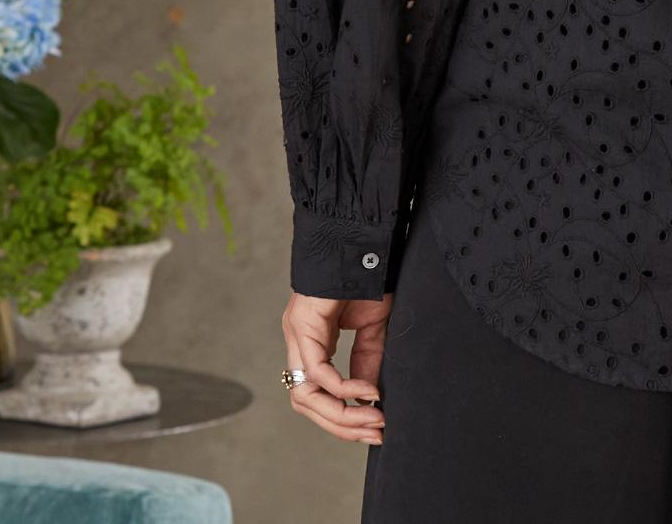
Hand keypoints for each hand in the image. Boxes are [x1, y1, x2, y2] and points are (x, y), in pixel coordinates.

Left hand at [281, 289, 392, 445]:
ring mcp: (297, 335)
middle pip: (308, 405)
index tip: (373, 429)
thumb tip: (367, 400)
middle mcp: (299, 344)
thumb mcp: (372, 327)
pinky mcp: (302, 325)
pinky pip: (317, 371)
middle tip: (374, 433)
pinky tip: (367, 392)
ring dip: (340, 415)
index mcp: (313, 343)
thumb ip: (367, 361)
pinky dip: (343, 387)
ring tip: (372, 419)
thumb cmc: (367, 275)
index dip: (343, 418)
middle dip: (342, 425)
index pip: (317, 397)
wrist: (361, 239)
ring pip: (305, 396)